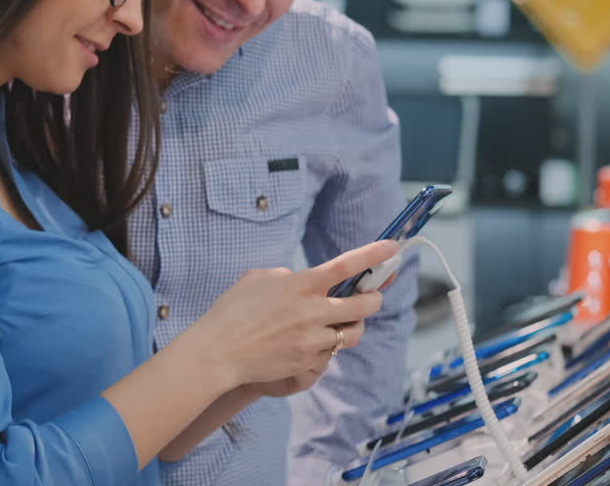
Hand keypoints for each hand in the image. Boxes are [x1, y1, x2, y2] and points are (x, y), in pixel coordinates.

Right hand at [180, 240, 396, 389]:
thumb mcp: (257, 278)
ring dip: (354, 326)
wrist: (218, 352)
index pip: (346, 266)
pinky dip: (328, 346)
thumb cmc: (232, 310)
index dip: (373, 255)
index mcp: (300, 285)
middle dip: (374, 299)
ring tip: (343, 323)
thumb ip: (287, 277)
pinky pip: (331, 353)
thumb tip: (300, 281)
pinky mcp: (307, 360)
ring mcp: (311, 338)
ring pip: (353, 334)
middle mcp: (311, 311)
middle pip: (364, 305)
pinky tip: (312, 342)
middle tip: (372, 297)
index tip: (391, 248)